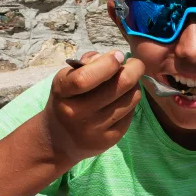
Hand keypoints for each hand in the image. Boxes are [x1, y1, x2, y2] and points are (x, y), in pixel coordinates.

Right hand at [40, 50, 143, 167]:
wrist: (60, 138)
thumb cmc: (67, 100)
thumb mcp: (66, 80)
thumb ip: (87, 65)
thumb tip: (114, 57)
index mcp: (63, 93)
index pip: (85, 78)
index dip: (108, 63)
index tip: (118, 55)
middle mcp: (77, 114)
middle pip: (118, 86)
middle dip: (134, 69)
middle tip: (135, 64)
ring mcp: (94, 129)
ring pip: (130, 99)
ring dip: (134, 85)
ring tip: (129, 82)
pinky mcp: (110, 139)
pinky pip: (131, 113)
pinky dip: (131, 101)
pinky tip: (124, 99)